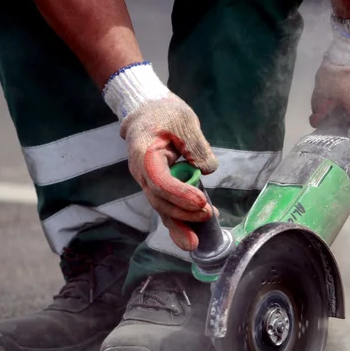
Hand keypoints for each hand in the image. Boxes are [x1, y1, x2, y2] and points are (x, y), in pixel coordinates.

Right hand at [104, 62, 217, 250]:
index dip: (179, 194)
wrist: (147, 110)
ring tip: (196, 241)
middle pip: (159, 201)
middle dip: (182, 214)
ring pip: (161, 207)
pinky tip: (198, 228)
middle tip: (207, 215)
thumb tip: (206, 169)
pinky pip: (167, 204)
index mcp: (144, 154)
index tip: (201, 201)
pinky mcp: (157, 185)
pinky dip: (181, 217)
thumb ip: (196, 146)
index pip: (159, 181)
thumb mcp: (185, 122)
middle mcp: (142, 172)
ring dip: (180, 224)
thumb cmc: (165, 113)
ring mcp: (147, 181)